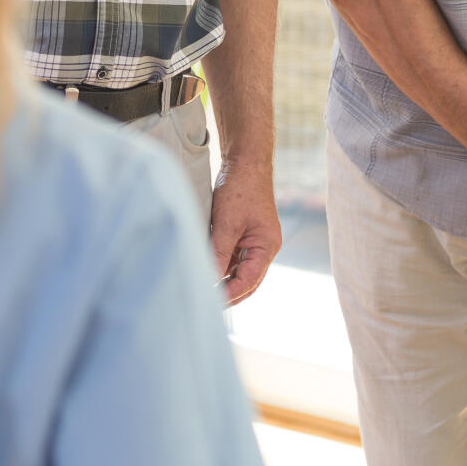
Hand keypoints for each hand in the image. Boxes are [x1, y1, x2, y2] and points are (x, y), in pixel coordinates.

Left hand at [208, 157, 280, 305]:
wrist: (245, 161)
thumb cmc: (241, 189)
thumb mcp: (227, 222)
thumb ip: (219, 252)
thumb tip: (208, 279)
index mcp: (267, 247)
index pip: (249, 281)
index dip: (229, 294)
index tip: (209, 301)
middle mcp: (263, 248)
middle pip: (246, 281)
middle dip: (227, 293)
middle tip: (203, 303)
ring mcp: (252, 242)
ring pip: (236, 270)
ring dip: (220, 279)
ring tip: (199, 286)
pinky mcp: (241, 235)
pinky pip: (230, 257)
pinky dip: (217, 264)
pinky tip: (202, 267)